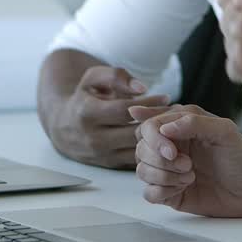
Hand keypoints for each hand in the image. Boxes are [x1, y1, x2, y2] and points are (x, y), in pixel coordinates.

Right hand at [48, 65, 167, 168]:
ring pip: (136, 150)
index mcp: (87, 113)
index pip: (124, 110)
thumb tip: (141, 88)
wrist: (62, 126)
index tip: (167, 98)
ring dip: (158, 139)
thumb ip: (117, 76)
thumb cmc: (85, 96)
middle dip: (158, 123)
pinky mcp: (108, 165)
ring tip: (176, 126)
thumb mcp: (94, 78)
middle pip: (132, 133)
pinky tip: (166, 139)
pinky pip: (135, 161)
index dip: (148, 104)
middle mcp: (92, 137)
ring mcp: (100, 154)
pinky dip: (152, 152)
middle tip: (179, 113)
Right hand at [133, 107, 241, 217]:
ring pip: (141, 171)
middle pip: (141, 149)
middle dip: (162, 161)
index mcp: (181, 127)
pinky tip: (182, 189)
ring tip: (190, 177)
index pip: (149, 126)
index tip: (173, 152)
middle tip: (189, 166)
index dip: (155, 140)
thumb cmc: (241, 158)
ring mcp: (168, 170)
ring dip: (164, 177)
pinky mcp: (169, 192)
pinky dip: (161, 192)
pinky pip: (148, 193)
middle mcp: (171, 147)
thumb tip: (164, 127)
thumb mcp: (224, 132)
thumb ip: (194, 122)